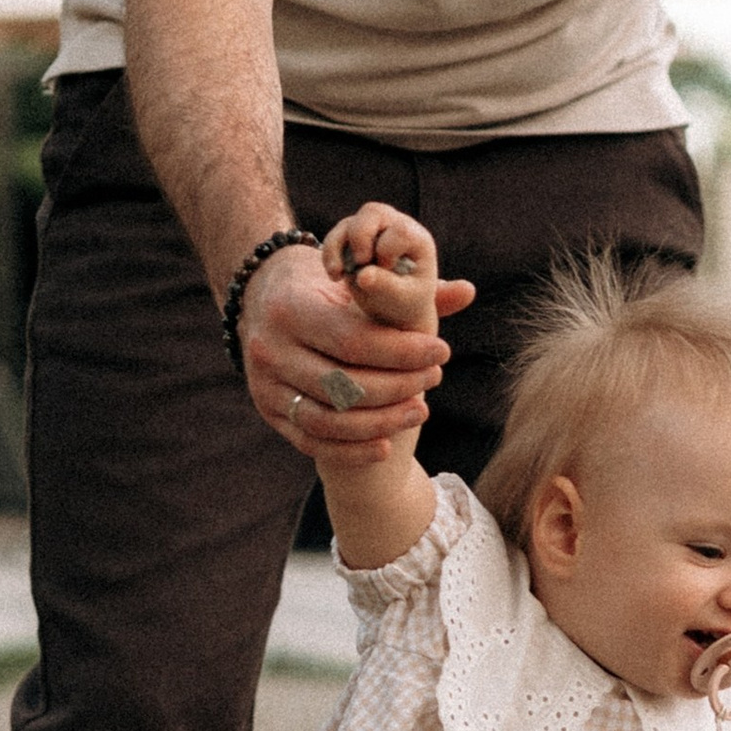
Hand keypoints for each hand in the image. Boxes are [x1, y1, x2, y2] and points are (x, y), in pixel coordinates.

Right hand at [240, 235, 473, 467]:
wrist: (263, 296)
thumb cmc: (323, 285)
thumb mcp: (355, 279)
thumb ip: (406, 290)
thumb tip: (468, 292)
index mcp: (290, 309)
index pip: (353, 341)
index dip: (402, 352)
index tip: (442, 351)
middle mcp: (270, 350)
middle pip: (343, 384)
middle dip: (397, 386)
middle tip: (435, 378)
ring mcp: (265, 385)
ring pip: (327, 419)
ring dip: (380, 422)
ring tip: (421, 410)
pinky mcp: (269, 412)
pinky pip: (310, 442)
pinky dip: (349, 451)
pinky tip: (385, 447)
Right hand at [322, 202, 441, 334]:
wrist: (389, 313)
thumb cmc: (404, 305)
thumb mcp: (401, 300)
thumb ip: (386, 286)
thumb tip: (363, 275)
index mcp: (418, 240)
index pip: (400, 230)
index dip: (387, 249)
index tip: (386, 269)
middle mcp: (396, 227)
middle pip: (373, 212)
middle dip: (361, 237)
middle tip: (361, 261)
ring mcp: (373, 230)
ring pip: (350, 222)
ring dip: (338, 247)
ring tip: (338, 274)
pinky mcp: (353, 238)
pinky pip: (335, 235)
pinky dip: (329, 254)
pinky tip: (335, 275)